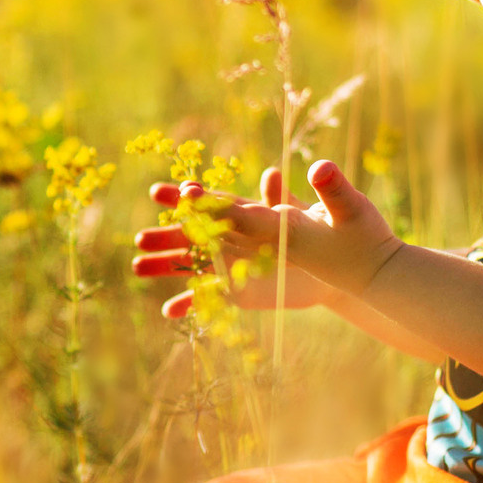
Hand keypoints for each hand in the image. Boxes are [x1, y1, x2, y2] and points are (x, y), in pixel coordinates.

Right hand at [132, 162, 401, 318]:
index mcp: (252, 214)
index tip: (161, 192)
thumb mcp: (326, 210)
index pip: (215, 204)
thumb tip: (308, 170)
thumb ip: (312, 194)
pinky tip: (168, 312)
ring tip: (137, 268)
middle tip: (138, 239)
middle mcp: (236, 238)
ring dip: (166, 267)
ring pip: (193, 264)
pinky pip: (210, 297)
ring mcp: (234, 265)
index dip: (188, 199)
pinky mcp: (239, 291)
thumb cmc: (336, 230)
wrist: (345, 266)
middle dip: (166, 236)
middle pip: (194, 236)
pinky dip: (189, 303)